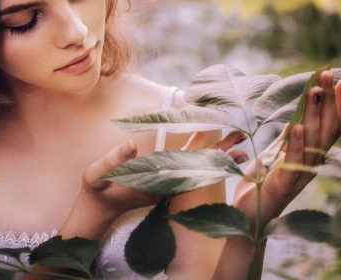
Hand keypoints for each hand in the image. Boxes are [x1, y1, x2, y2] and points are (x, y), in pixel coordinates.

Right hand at [78, 128, 249, 222]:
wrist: (98, 211)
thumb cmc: (96, 191)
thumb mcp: (97, 176)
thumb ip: (113, 161)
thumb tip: (133, 145)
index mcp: (155, 178)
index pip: (184, 158)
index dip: (202, 144)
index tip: (221, 130)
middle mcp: (167, 183)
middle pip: (199, 163)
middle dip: (221, 149)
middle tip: (244, 137)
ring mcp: (168, 184)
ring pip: (197, 167)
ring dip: (217, 156)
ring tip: (241, 144)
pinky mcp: (164, 185)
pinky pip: (188, 170)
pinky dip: (203, 160)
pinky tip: (216, 150)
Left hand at [232, 71, 340, 230]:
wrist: (246, 216)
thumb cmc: (261, 186)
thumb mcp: (275, 155)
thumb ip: (289, 139)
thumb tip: (300, 116)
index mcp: (310, 156)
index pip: (332, 126)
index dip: (339, 104)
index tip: (340, 80)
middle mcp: (311, 165)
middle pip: (328, 129)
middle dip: (330, 101)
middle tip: (329, 74)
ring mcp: (299, 176)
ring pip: (315, 142)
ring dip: (315, 115)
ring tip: (315, 91)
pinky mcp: (283, 185)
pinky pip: (293, 162)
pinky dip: (296, 144)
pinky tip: (297, 127)